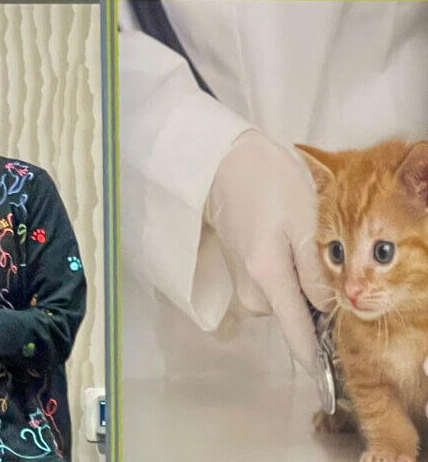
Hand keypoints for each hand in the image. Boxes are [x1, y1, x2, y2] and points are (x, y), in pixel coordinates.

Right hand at [205, 129, 328, 374]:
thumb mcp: (303, 221)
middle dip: (314, 301)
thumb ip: (315, 271)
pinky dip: (286, 273)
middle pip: (294, 315)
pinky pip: (272, 286)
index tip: (326, 383)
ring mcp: (241, 280)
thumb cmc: (266, 184)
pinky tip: (286, 241)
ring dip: (300, 283)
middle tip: (326, 261)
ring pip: (284, 299)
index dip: (314, 360)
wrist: (219, 164)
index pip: (296, 333)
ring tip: (302, 241)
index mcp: (267, 277)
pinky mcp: (239, 270)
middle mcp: (250, 289)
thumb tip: (326, 310)